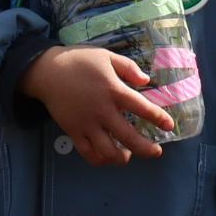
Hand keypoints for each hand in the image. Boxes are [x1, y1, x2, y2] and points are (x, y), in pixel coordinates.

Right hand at [18, 46, 173, 165]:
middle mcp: (102, 110)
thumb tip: (146, 82)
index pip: (141, 107)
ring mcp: (87, 124)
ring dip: (122, 157)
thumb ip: (128, 68)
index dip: (157, 118)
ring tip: (128, 155)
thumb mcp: (106, 56)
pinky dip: (100, 159)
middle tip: (156, 152)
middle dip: (146, 148)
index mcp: (113, 90)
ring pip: (107, 151)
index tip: (169, 126)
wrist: (46, 71)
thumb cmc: (79, 61)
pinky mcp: (73, 131)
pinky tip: (108, 157)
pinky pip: (88, 153)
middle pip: (128, 137)